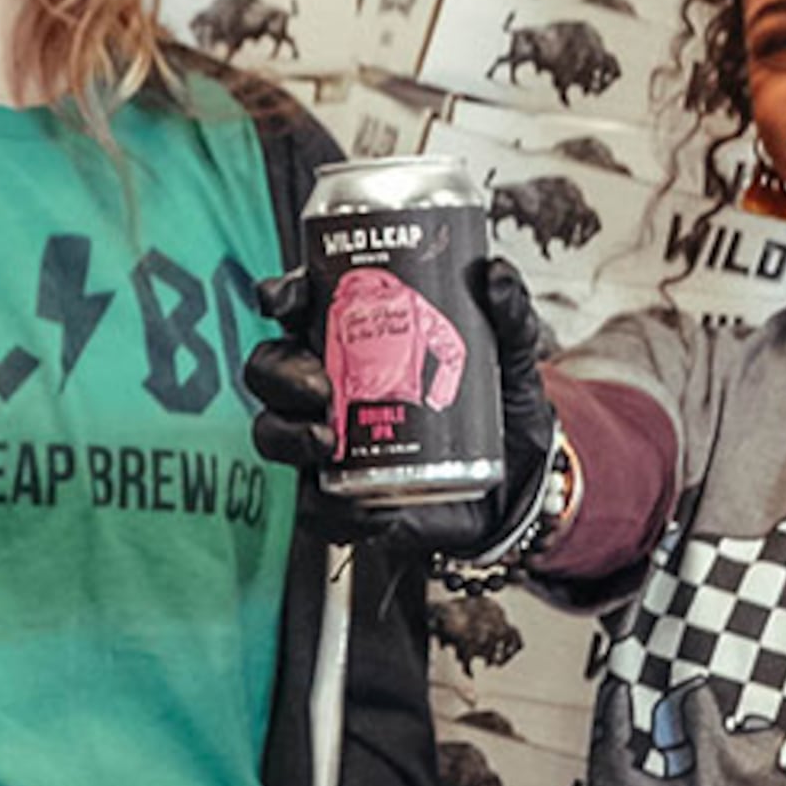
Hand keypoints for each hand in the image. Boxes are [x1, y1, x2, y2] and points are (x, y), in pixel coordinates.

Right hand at [245, 258, 553, 559]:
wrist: (514, 489)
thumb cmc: (497, 413)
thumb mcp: (509, 359)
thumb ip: (509, 316)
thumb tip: (495, 276)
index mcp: (355, 339)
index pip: (300, 307)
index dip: (280, 298)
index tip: (280, 302)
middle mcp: (328, 386)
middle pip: (271, 368)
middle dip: (281, 374)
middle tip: (319, 387)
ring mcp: (327, 442)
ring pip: (272, 432)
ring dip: (287, 435)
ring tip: (327, 442)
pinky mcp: (340, 497)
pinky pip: (312, 506)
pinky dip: (332, 510)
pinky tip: (372, 508)